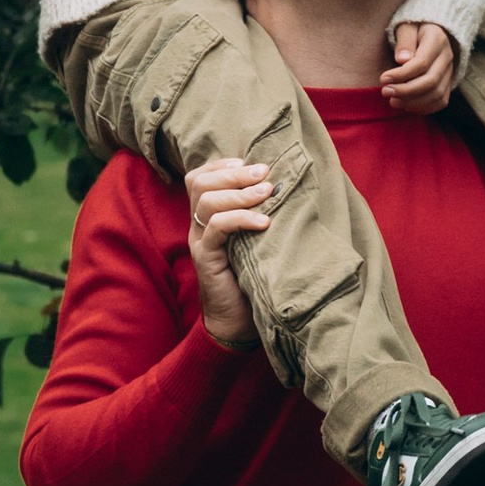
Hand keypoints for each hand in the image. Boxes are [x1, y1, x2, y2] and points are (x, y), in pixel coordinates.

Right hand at [184, 155, 271, 351]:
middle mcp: (198, 226)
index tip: (250, 162)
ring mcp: (199, 242)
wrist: (239, 323)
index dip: (221, 164)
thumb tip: (286, 185)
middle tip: (264, 173)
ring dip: (240, 192)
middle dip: (234, 173)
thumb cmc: (253, 278)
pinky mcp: (206, 259)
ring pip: (206, 202)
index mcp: (207, 217)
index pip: (199, 177)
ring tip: (267, 193)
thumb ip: (259, 213)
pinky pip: (216, 228)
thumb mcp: (256, 240)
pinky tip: (263, 222)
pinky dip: (240, 219)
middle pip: (199, 183)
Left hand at [383, 20, 456, 115]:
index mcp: (437, 40)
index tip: (383, 79)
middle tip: (385, 92)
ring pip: (437, 95)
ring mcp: (450, 72)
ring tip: (392, 101)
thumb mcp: (406, 26)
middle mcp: (448, 57)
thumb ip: (404, 40)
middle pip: (430, 82)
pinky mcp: (448, 83)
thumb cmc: (414, 28)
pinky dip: (423, 108)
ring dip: (413, 102)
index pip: (422, 63)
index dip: (401, 74)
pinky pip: (441, 101)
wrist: (432, 31)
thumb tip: (402, 60)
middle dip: (405, 91)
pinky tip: (406, 106)